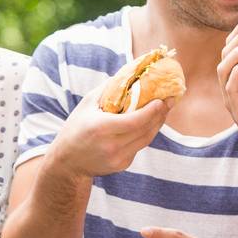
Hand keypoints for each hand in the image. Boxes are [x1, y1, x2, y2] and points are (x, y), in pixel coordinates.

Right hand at [51, 89, 169, 178]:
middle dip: (160, 114)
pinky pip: (139, 146)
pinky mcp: (122, 165)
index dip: (153, 110)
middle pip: (146, 130)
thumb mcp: (87, 105)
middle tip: (170, 100)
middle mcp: (111, 146)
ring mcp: (118, 158)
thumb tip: (130, 73)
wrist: (67, 163)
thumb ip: (109, 89)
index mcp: (101, 128)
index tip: (162, 99)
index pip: (136, 120)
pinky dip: (145, 133)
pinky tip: (148, 123)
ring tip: (163, 110)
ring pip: (147, 139)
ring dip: (157, 124)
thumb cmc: (75, 128)